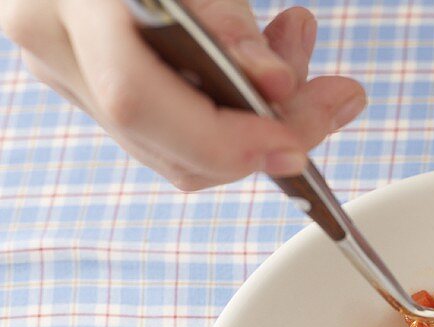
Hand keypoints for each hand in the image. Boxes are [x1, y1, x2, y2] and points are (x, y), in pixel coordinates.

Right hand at [0, 0, 365, 189]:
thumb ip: (227, 21)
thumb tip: (275, 86)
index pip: (138, 99)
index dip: (224, 138)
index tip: (296, 144)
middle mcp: (52, 45)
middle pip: (168, 143)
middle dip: (264, 137)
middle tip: (336, 99)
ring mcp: (66, 73)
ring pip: (176, 153)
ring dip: (258, 126)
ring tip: (301, 52)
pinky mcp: (92, 87)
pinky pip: (172, 134)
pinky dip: (232, 116)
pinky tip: (268, 71)